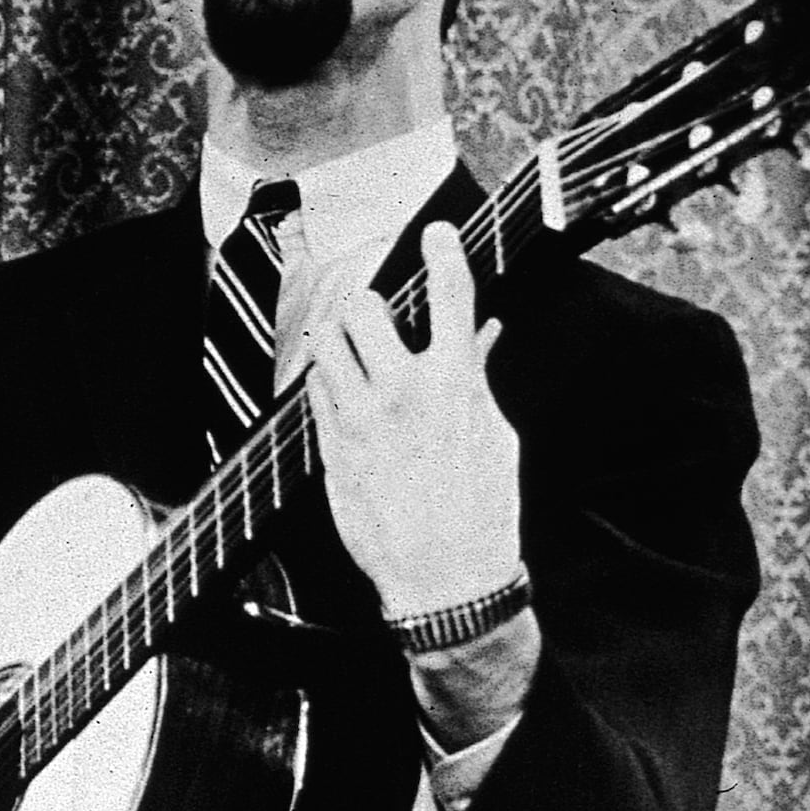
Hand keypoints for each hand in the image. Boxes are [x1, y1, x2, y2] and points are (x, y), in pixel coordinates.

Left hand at [301, 221, 522, 627]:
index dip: (444, 252)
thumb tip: (482, 335)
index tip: (437, 233)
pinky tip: (336, 382)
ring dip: (337, 334)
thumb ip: (479, 378)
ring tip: (350, 341)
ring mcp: (360, 420)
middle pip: (366, 309)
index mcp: (456, 383)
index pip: (452, 294)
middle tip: (374, 309)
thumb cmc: (481, 510)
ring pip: (328, 344)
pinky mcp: (331, 448)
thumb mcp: (495, 436)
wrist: (445, 577)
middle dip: (368, 302)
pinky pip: (314, 391)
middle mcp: (403, 393)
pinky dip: (323, 377)